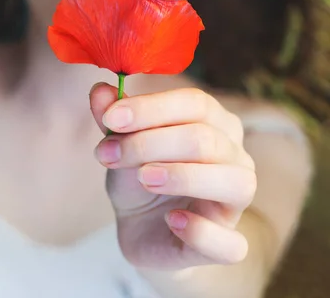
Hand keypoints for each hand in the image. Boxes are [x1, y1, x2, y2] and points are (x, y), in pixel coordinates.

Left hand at [90, 83, 256, 269]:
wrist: (143, 228)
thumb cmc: (141, 176)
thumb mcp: (123, 144)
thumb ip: (113, 118)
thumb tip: (100, 91)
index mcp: (216, 123)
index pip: (196, 103)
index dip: (152, 108)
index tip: (111, 118)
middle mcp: (235, 157)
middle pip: (205, 139)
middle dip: (151, 143)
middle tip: (109, 154)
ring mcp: (235, 202)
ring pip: (233, 183)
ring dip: (184, 177)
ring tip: (144, 178)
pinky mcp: (227, 244)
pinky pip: (231, 243)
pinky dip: (201, 232)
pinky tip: (172, 221)